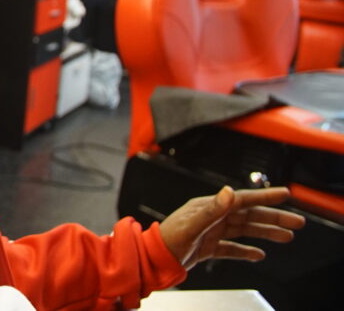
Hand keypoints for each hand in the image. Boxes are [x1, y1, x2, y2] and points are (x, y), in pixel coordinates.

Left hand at [158, 186, 304, 269]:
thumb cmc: (167, 239)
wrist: (153, 258)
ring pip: (244, 231)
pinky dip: (245, 251)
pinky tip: (258, 254)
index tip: (285, 194)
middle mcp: (212, 217)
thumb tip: (229, 192)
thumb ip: (212, 210)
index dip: (264, 197)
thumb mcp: (192, 224)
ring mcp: (211, 232)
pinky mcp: (208, 247)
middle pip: (249, 216)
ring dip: (265, 234)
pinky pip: (232, 248)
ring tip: (286, 237)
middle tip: (297, 221)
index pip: (242, 200)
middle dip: (273, 218)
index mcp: (209, 207)